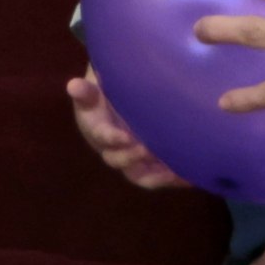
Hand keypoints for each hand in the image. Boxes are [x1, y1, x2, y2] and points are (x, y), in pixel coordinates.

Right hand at [66, 67, 191, 189]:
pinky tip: (191, 176)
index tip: (124, 137)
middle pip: (119, 161)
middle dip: (133, 158)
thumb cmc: (105, 92)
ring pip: (141, 175)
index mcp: (97, 131)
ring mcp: (131, 159)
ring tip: (174, 173)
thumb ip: (87, 91)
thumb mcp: (94, 88)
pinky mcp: (149, 164)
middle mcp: (113, 150)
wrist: (118, 101)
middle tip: (148, 150)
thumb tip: (73, 86)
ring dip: (157, 176)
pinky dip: (174, 178)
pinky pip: (161, 175)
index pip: (102, 137)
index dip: (112, 139)